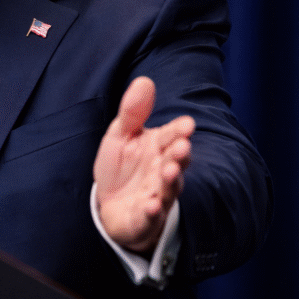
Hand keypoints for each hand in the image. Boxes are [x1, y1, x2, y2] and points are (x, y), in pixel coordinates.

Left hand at [93, 76, 193, 253]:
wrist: (111, 206)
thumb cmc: (120, 168)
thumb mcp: (120, 136)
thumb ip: (132, 112)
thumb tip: (144, 80)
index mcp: (158, 147)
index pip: (172, 136)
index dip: (179, 131)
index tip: (186, 124)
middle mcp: (163, 170)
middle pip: (175, 161)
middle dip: (179, 154)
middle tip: (183, 145)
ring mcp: (157, 195)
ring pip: (168, 188)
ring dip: (171, 180)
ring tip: (170, 171)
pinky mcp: (146, 218)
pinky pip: (151, 216)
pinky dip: (152, 212)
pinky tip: (152, 205)